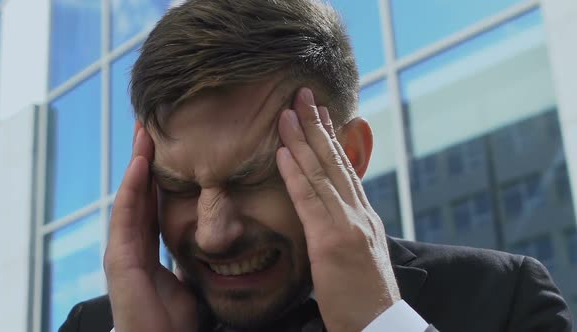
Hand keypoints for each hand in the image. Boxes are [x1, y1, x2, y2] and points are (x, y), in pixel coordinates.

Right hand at [104, 122, 197, 331]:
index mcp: (148, 246)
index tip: (167, 146)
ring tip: (143, 132)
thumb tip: (215, 243)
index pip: (152, 201)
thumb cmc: (174, 320)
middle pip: (139, 193)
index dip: (157, 174)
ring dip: (136, 164)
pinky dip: (132, 188)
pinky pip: (126, 216)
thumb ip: (192, 258)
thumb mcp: (188, 278)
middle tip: (151, 126)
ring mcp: (123, 249)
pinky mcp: (119, 259)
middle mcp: (133, 243)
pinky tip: (139, 163)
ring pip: (130, 197)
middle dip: (144, 159)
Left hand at [276, 88, 400, 331]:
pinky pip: (309, 201)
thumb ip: (347, 229)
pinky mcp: (333, 242)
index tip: (319, 114)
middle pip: (335, 161)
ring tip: (287, 111)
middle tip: (303, 94)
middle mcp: (359, 213)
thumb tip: (333, 214)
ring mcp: (348, 225)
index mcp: (364, 216)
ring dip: (302, 139)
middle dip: (317, 125)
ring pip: (322, 173)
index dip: (330, 138)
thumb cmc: (364, 296)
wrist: (378, 326)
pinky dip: (295, 173)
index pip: (344, 168)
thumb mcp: (361, 255)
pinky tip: (283, 152)